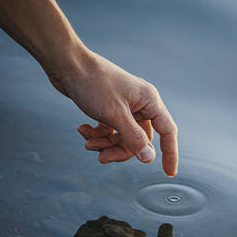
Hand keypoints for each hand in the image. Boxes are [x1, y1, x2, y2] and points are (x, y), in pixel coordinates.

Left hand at [54, 51, 177, 175]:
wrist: (66, 64)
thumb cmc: (93, 84)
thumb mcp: (115, 115)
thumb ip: (134, 138)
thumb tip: (149, 158)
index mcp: (150, 101)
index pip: (167, 132)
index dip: (170, 153)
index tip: (169, 173)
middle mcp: (141, 103)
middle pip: (140, 139)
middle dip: (120, 150)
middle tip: (102, 157)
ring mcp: (125, 105)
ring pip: (123, 136)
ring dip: (106, 143)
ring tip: (88, 143)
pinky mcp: (110, 106)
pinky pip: (110, 128)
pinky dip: (98, 134)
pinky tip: (83, 129)